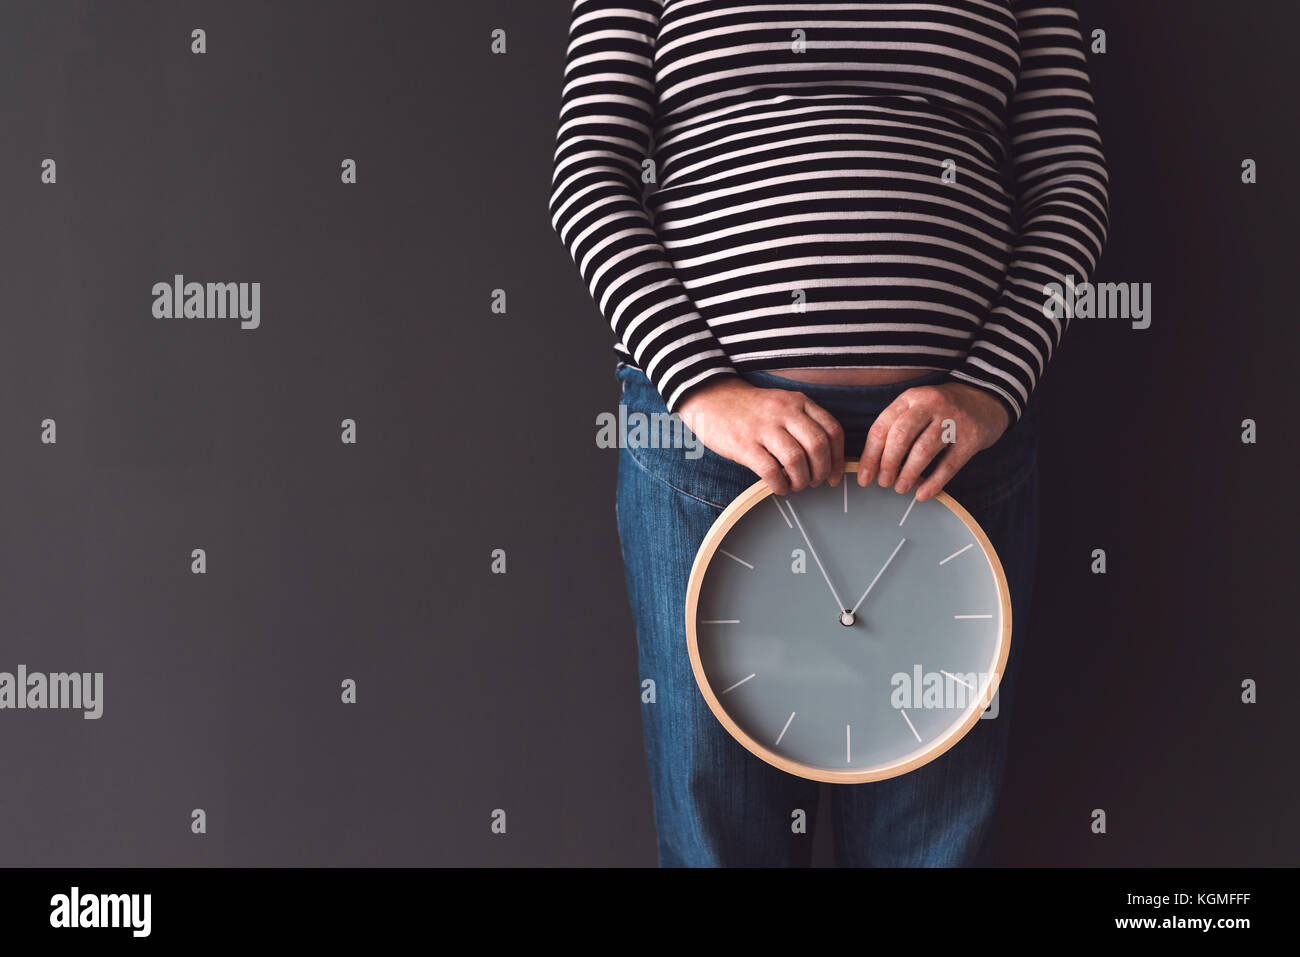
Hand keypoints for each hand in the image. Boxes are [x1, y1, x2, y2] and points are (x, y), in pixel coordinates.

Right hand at [677, 376, 845, 494]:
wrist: (712, 398)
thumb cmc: (751, 409)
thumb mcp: (783, 403)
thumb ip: (805, 421)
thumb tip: (827, 457)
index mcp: (798, 402)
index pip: (832, 430)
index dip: (839, 458)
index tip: (835, 475)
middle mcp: (784, 412)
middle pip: (818, 446)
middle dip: (822, 472)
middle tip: (816, 482)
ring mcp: (763, 427)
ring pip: (796, 460)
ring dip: (801, 480)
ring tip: (796, 485)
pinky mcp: (744, 444)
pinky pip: (770, 471)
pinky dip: (780, 485)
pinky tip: (779, 487)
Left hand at [857, 383, 1010, 500]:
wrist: (987, 399)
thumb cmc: (942, 410)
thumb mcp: (917, 406)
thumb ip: (896, 428)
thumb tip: (873, 464)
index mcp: (910, 398)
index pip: (882, 427)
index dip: (870, 455)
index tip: (865, 477)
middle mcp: (929, 405)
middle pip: (901, 436)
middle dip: (888, 463)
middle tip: (883, 482)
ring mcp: (952, 421)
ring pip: (923, 450)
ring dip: (908, 473)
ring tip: (900, 488)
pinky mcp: (971, 438)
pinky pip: (949, 464)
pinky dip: (934, 482)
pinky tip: (923, 494)